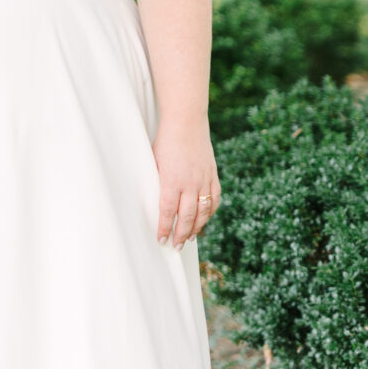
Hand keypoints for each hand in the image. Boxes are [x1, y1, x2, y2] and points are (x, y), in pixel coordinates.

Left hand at [154, 123, 219, 249]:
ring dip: (196, 227)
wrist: (186, 122)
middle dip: (181, 234)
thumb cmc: (164, 141)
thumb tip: (152, 202)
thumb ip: (156, 182)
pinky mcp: (213, 175)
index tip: (161, 239)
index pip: (167, 211)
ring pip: (203, 211)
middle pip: (187, 216)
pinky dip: (210, 212)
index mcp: (171, 180)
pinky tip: (204, 219)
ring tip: (190, 238)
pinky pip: (215, 199)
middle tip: (176, 246)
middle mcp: (190, 183)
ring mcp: (204, 180)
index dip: (164, 228)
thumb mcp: (153, 162)